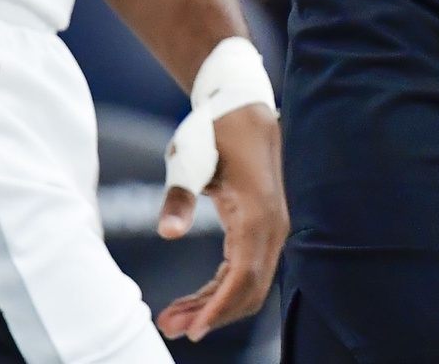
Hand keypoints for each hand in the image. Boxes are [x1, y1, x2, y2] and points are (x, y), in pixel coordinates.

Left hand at [155, 105, 286, 340]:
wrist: (241, 106)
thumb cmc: (213, 130)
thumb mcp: (189, 157)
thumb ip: (178, 196)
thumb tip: (166, 234)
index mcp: (256, 212)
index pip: (243, 276)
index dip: (219, 309)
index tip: (192, 331)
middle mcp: (272, 225)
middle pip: (248, 288)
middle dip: (212, 314)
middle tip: (169, 326)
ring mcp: (271, 227)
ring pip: (248, 283)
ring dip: (214, 306)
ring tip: (173, 318)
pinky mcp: (262, 227)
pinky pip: (246, 269)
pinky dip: (221, 289)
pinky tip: (194, 299)